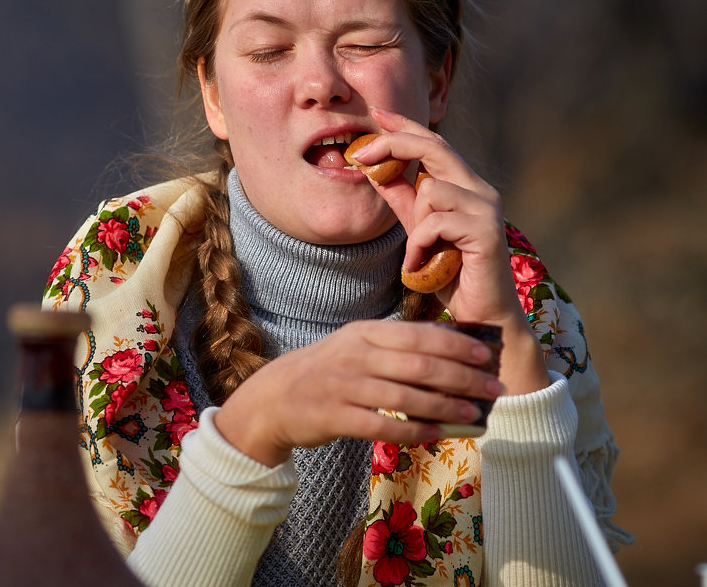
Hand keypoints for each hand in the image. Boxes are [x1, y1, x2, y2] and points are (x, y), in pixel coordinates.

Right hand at [214, 319, 503, 466]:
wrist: (273, 398)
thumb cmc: (326, 370)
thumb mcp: (355, 346)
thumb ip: (394, 345)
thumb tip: (448, 347)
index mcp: (364, 332)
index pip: (417, 335)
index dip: (455, 345)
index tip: (485, 355)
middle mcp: (355, 355)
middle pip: (418, 364)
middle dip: (461, 376)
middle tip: (493, 388)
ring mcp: (344, 386)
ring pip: (404, 397)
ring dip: (444, 406)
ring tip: (474, 415)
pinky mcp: (335, 417)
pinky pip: (381, 427)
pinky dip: (412, 432)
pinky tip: (436, 435)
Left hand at [351, 107, 549, 395]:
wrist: (479, 316)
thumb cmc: (449, 272)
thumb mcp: (417, 228)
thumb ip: (401, 198)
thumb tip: (373, 167)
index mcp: (463, 185)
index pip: (433, 143)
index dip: (405, 126)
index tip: (377, 113)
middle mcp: (479, 189)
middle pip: (435, 148)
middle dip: (394, 145)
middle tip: (360, 156)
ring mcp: (486, 208)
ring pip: (432, 188)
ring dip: (415, 223)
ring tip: (420, 252)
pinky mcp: (486, 231)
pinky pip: (436, 222)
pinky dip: (420, 245)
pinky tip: (423, 265)